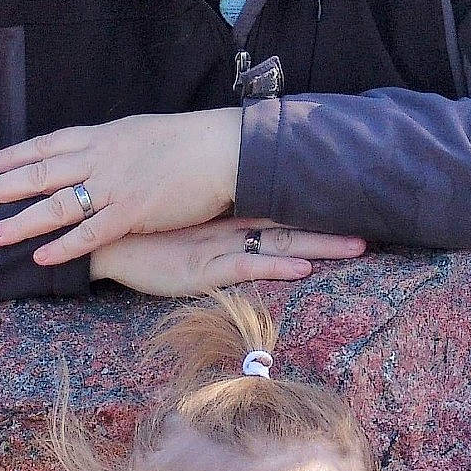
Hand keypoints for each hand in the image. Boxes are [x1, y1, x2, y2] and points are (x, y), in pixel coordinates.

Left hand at [0, 110, 241, 266]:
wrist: (222, 149)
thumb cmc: (187, 142)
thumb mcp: (138, 133)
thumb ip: (110, 145)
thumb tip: (91, 151)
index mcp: (101, 137)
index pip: (46, 145)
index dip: (13, 156)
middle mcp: (100, 159)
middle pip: (40, 174)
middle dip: (0, 188)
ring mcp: (114, 187)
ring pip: (56, 206)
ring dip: (20, 222)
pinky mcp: (132, 213)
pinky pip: (90, 233)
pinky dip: (63, 246)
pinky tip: (39, 257)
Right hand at [89, 219, 365, 296]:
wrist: (97, 240)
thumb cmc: (137, 232)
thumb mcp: (178, 220)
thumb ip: (205, 214)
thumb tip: (234, 209)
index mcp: (225, 213)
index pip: (279, 205)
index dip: (314, 204)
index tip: (350, 199)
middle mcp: (228, 226)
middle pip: (290, 223)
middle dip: (330, 225)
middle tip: (373, 225)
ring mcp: (218, 247)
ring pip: (278, 245)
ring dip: (318, 246)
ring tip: (356, 245)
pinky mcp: (203, 271)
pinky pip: (246, 269)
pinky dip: (275, 271)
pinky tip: (302, 271)